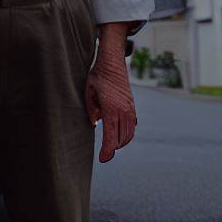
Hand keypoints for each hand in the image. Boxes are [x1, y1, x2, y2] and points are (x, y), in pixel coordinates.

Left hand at [84, 44, 137, 162]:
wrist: (112, 62)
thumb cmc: (98, 76)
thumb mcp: (88, 92)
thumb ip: (91, 110)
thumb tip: (94, 125)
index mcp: (111, 108)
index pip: (111, 135)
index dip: (108, 150)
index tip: (104, 159)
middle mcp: (123, 110)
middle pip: (121, 138)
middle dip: (113, 148)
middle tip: (105, 156)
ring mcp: (129, 108)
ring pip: (129, 133)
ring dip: (121, 142)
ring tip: (111, 147)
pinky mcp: (132, 106)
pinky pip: (132, 125)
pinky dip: (127, 133)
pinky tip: (120, 136)